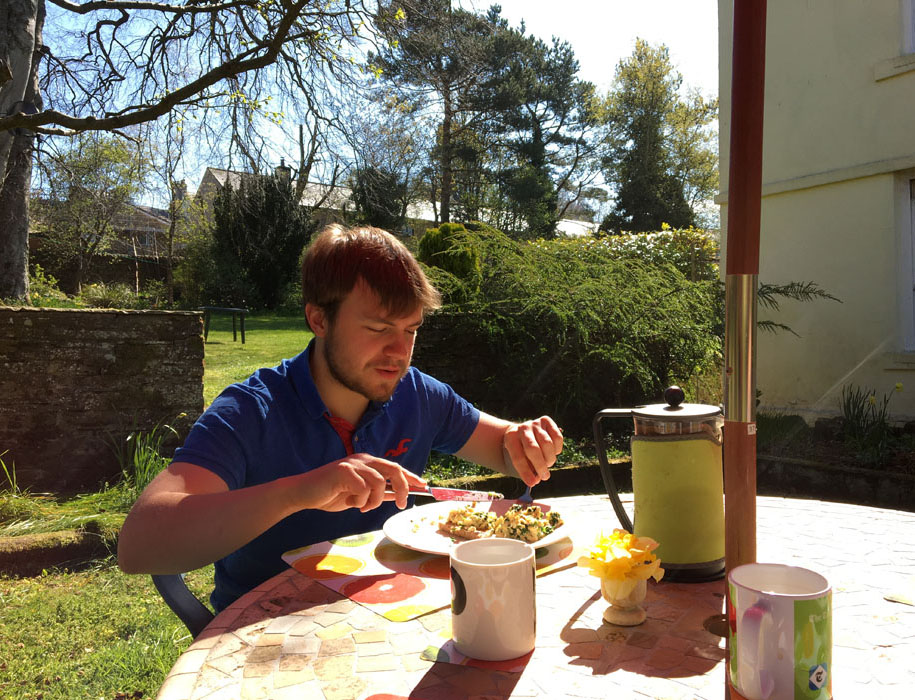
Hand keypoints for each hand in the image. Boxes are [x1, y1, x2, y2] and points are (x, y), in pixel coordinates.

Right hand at [298, 453, 425, 512]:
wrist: (303, 494)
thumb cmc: (330, 495)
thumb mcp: (359, 496)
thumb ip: (378, 494)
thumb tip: (398, 496)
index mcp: (367, 463)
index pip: (395, 467)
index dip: (411, 476)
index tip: (423, 486)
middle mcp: (362, 460)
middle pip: (393, 469)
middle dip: (403, 487)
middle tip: (401, 505)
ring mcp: (353, 464)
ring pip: (379, 482)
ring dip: (374, 500)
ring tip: (362, 507)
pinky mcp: (343, 471)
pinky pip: (363, 488)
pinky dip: (360, 500)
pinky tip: (350, 502)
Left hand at [502, 416, 563, 486]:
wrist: (522, 434)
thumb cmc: (520, 452)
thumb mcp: (518, 461)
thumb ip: (527, 471)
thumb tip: (536, 480)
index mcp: (510, 438)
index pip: (518, 458)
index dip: (525, 472)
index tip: (532, 483)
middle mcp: (522, 428)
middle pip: (533, 449)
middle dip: (540, 466)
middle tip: (544, 477)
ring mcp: (534, 423)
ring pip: (548, 444)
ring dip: (550, 459)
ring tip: (547, 464)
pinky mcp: (546, 421)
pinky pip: (557, 438)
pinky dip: (557, 450)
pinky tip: (552, 453)